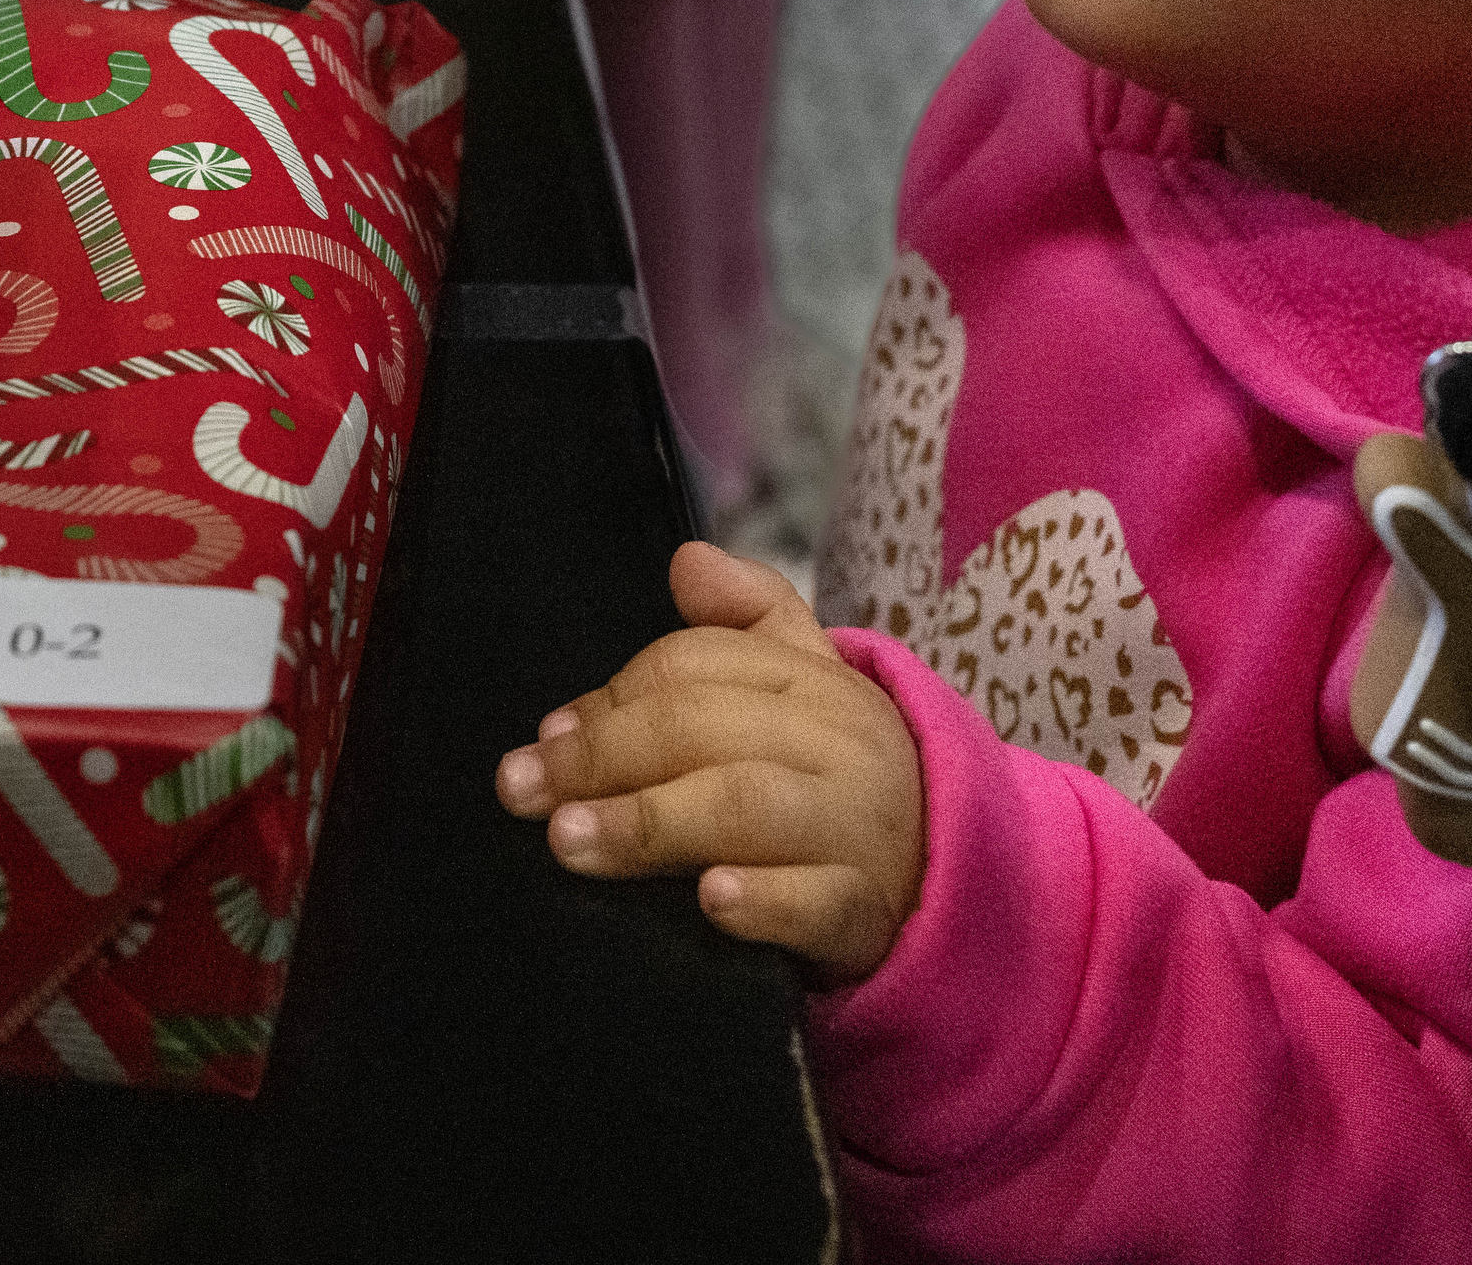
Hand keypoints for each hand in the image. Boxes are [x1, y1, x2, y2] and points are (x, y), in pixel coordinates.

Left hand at [495, 541, 927, 984]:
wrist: (946, 877)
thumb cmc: (838, 776)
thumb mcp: (808, 684)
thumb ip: (746, 616)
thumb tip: (688, 560)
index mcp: (813, 680)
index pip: (694, 667)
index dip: (608, 700)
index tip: (543, 740)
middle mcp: (837, 742)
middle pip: (703, 728)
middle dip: (604, 756)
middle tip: (526, 794)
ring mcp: (856, 827)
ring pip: (747, 805)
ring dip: (650, 821)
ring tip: (572, 842)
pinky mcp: (866, 911)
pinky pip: (818, 903)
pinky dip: (763, 902)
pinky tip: (711, 901)